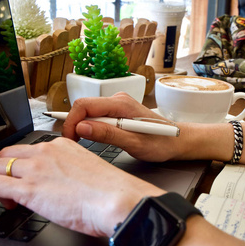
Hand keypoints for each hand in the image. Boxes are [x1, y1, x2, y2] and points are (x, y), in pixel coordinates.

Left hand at [0, 137, 164, 236]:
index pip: (31, 149)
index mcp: (62, 146)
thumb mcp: (88, 170)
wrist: (116, 199)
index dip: (24, 164)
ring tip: (3, 198)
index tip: (26, 175)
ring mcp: (35, 169)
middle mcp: (46, 153)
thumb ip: (70, 170)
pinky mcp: (27, 189)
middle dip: (5, 169)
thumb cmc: (110, 191)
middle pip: (8, 154)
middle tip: (12, 187)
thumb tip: (62, 183)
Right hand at [62, 92, 186, 161]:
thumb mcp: (134, 142)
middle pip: (84, 108)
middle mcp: (117, 100)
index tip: (68, 139)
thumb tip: (82, 127)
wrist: (176, 141)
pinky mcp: (117, 112)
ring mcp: (116, 105)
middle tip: (75, 145)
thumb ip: (107, 134)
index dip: (71, 121)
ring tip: (85, 144)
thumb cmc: (160, 142)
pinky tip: (95, 138)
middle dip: (74, 125)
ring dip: (82, 127)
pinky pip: (96, 116)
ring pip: (89, 113)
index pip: (84, 105)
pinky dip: (91, 127)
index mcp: (121, 104)